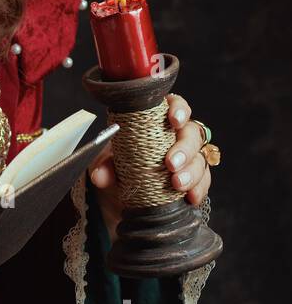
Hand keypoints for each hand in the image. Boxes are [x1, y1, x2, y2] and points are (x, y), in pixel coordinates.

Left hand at [88, 93, 211, 239]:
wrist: (122, 196)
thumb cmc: (119, 167)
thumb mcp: (108, 164)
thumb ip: (104, 165)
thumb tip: (100, 175)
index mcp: (158, 123)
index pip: (176, 106)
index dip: (179, 109)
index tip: (174, 120)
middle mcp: (177, 137)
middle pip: (193, 134)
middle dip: (184, 148)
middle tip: (171, 163)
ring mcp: (189, 159)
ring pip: (200, 158)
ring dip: (191, 172)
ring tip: (177, 184)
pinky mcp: (194, 180)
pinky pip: (203, 182)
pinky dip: (199, 189)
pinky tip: (191, 197)